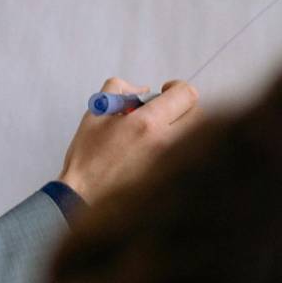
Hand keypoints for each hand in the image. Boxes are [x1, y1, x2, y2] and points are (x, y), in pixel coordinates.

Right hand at [58, 78, 196, 201]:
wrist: (83, 196)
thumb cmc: (87, 157)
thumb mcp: (96, 113)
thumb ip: (118, 88)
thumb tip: (141, 88)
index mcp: (146, 124)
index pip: (186, 94)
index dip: (178, 86)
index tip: (166, 90)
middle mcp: (165, 143)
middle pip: (198, 114)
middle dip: (184, 106)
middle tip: (165, 109)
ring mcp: (171, 163)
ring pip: (197, 136)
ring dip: (183, 126)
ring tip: (161, 130)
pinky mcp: (171, 177)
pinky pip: (187, 155)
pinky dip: (178, 146)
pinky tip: (157, 149)